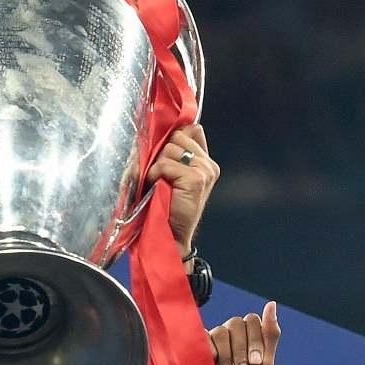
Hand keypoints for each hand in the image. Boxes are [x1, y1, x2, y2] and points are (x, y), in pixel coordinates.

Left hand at [148, 124, 217, 256]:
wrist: (171, 235)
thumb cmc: (166, 206)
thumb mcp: (173, 176)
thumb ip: (174, 155)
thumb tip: (161, 132)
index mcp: (206, 162)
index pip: (193, 129)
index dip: (175, 136)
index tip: (164, 153)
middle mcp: (208, 164)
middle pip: (179, 136)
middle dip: (163, 152)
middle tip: (160, 174)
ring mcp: (204, 171)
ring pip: (170, 148)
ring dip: (158, 165)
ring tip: (159, 182)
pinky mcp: (196, 179)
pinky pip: (166, 164)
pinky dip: (156, 174)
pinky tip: (157, 187)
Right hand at [205, 303, 279, 364]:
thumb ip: (270, 335)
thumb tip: (271, 303)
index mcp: (248, 337)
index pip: (252, 320)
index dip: (255, 341)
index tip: (256, 364)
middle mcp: (230, 336)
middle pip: (236, 323)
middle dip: (242, 351)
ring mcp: (213, 343)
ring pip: (221, 332)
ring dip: (228, 358)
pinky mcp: (196, 351)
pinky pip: (204, 338)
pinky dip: (211, 355)